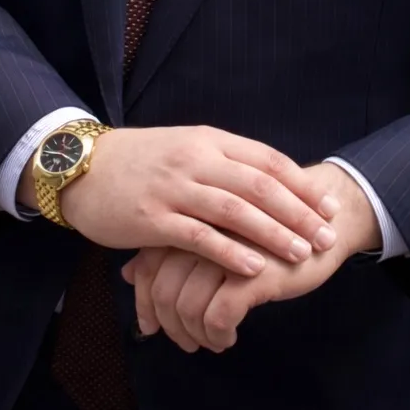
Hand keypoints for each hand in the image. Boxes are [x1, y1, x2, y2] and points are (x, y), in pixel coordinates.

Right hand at [28, 125, 340, 278]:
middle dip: (299, 213)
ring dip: (273, 234)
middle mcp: (195, 160)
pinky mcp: (152, 219)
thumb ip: (223, 160)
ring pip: (235, 211)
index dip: (301, 184)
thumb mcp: (184, 147)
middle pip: (259, 186)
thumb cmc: (138, 161)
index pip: (266, 160)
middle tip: (326, 236)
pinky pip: (199, 237)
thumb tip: (269, 180)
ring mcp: (174, 189)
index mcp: (208, 140)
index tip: (329, 205)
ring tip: (301, 253)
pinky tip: (254, 269)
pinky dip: (230, 253)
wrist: (80, 167)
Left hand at [121, 162, 380, 349]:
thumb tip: (127, 275)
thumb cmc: (263, 230)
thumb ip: (168, 252)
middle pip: (163, 291)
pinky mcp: (253, 271)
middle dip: (170, 326)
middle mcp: (202, 231)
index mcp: (189, 218)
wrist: (326, 221)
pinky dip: (218, 336)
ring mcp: (227, 250)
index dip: (145, 304)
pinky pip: (217, 317)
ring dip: (195, 336)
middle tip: (187, 343)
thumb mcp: (211, 239)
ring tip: (211, 343)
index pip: (146, 267)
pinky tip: (229, 339)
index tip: (153, 328)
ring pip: (186, 308)